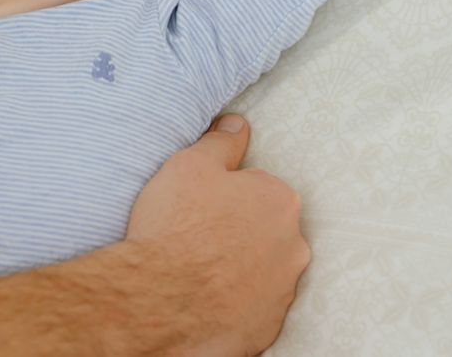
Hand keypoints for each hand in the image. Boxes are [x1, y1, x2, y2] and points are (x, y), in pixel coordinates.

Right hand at [125, 115, 310, 355]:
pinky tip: (204, 300)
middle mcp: (293, 247)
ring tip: (197, 272)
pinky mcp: (266, 328)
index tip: (200, 208)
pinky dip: (233, 304)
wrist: (158, 299)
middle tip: (197, 239)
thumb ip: (221, 142)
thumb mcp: (191, 165)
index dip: (225, 197)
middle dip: (238, 233)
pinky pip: (252, 309)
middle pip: (265, 232)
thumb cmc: (175, 226)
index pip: (258, 190)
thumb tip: (237, 123)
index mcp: (280, 201)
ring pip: (262, 272)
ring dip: (238, 270)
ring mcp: (282, 292)